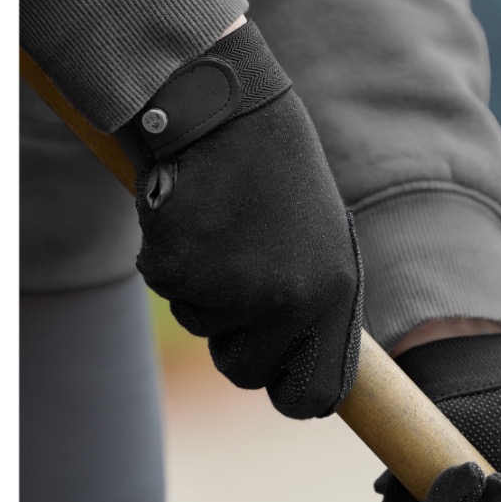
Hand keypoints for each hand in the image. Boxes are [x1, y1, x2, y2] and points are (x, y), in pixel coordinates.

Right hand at [132, 20, 362, 418]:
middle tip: (238, 275)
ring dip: (203, 286)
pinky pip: (165, 286)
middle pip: (244, 372)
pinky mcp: (181, 267)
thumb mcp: (324, 246)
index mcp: (334, 296)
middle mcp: (291, 301)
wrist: (230, 107)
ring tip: (224, 227)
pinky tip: (193, 213)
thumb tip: (317, 380)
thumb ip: (316, 310)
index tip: (278, 379)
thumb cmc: (280, 178)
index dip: (290, 394)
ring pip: (201, 326)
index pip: (315, 394)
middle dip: (233, 337)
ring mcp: (235, 287)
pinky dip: (170, 255)